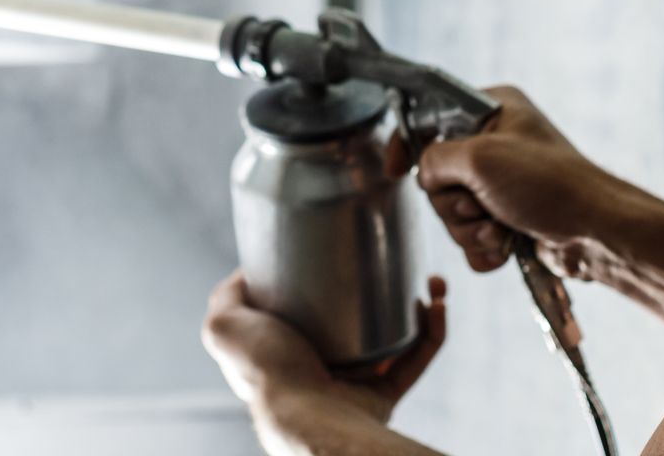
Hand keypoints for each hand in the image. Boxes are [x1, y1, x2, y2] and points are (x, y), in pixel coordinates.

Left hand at [202, 270, 447, 429]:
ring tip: (430, 281)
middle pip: (359, 321)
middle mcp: (319, 368)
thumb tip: (246, 270)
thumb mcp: (226, 324)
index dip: (335, 281)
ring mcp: (352, 385)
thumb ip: (227, 297)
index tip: (354, 250)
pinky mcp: (380, 398)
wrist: (304, 413)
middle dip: (387, 290)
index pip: (312, 312)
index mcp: (286, 352)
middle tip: (403, 264)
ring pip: (393, 338)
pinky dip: (430, 335)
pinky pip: (413, 362)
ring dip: (417, 306)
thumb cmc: (265, 369)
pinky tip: (437, 305)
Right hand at [417, 85, 663, 348]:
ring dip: (470, 229)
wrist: (597, 233)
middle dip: (455, 204)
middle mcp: (495, 143)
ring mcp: (501, 184)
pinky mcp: (507, 218)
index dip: (407, 143)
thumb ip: (436, 159)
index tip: (393, 169)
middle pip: (437, 177)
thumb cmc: (549, 184)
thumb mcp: (482, 158)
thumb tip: (423, 175)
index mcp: (492, 110)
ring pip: (451, 213)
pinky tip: (506, 246)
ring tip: (501, 229)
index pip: (431, 117)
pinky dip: (483, 248)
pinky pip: (470, 238)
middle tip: (483, 205)